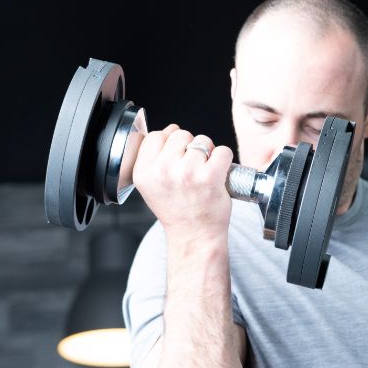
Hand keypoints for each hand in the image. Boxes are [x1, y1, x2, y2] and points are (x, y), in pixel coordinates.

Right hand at [132, 124, 233, 242]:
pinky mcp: (210, 176)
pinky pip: (222, 151)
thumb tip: (170, 130)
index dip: (169, 142)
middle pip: (181, 134)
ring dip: (207, 153)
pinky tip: (217, 175)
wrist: (194, 236)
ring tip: (203, 174)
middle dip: (190, 147)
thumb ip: (155, 158)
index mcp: (144, 172)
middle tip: (192, 169)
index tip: (176, 156)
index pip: (155, 136)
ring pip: (202, 141)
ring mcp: (187, 172)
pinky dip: (224, 160)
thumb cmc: (178, 212)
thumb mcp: (152, 187)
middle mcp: (162, 170)